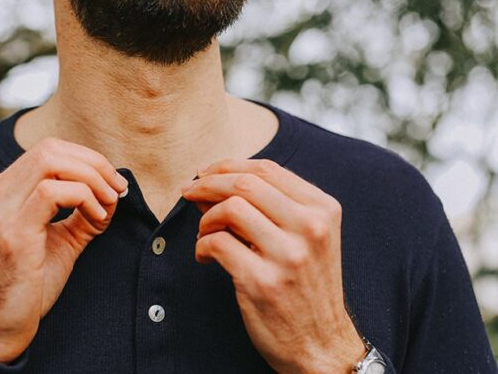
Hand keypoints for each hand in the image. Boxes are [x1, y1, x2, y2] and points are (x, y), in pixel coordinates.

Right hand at [0, 138, 127, 362]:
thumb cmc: (26, 288)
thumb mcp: (58, 242)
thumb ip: (81, 215)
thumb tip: (113, 194)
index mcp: (1, 192)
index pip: (47, 150)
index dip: (86, 159)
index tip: (112, 183)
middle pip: (49, 148)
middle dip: (93, 163)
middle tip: (116, 189)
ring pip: (50, 162)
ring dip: (91, 178)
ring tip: (107, 204)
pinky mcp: (12, 234)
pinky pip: (51, 193)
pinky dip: (83, 197)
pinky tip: (96, 218)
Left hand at [181, 159, 365, 372]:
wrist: (322, 345)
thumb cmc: (307, 288)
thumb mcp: (304, 239)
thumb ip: (266, 208)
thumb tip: (212, 184)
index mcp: (322, 210)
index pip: (267, 169)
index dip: (228, 165)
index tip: (204, 173)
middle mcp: (310, 228)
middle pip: (245, 183)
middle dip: (207, 183)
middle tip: (188, 191)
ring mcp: (288, 255)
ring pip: (229, 209)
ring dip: (205, 219)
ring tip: (204, 234)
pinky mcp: (263, 282)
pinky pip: (216, 244)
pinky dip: (201, 246)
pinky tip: (205, 258)